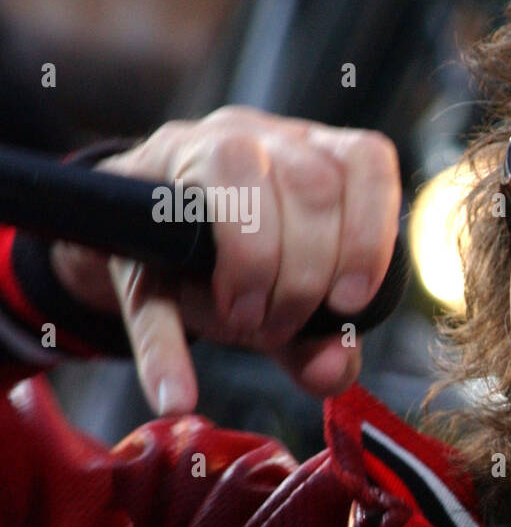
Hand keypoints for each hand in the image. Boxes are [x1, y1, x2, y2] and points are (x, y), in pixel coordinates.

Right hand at [49, 106, 400, 414]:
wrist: (130, 241)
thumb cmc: (233, 262)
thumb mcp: (285, 302)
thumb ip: (319, 342)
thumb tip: (335, 370)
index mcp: (317, 154)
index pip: (366, 161)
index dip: (370, 234)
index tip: (349, 301)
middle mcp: (263, 135)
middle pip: (310, 182)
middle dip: (306, 274)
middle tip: (280, 326)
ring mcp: (191, 145)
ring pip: (236, 171)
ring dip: (253, 264)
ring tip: (244, 320)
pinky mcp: (124, 183)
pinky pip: (144, 240)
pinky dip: (165, 338)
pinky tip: (177, 391)